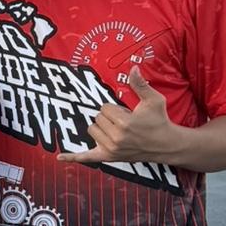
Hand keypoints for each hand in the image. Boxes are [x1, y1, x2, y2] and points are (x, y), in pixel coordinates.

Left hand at [58, 64, 182, 164]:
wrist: (165, 145)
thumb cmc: (159, 120)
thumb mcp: (153, 100)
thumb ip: (140, 84)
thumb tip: (133, 68)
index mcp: (125, 123)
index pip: (104, 108)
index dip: (114, 108)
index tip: (127, 113)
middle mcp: (116, 138)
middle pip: (96, 119)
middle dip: (108, 117)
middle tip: (125, 122)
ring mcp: (111, 149)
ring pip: (91, 130)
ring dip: (100, 128)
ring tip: (118, 130)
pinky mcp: (108, 157)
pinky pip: (87, 157)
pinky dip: (74, 157)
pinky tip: (59, 157)